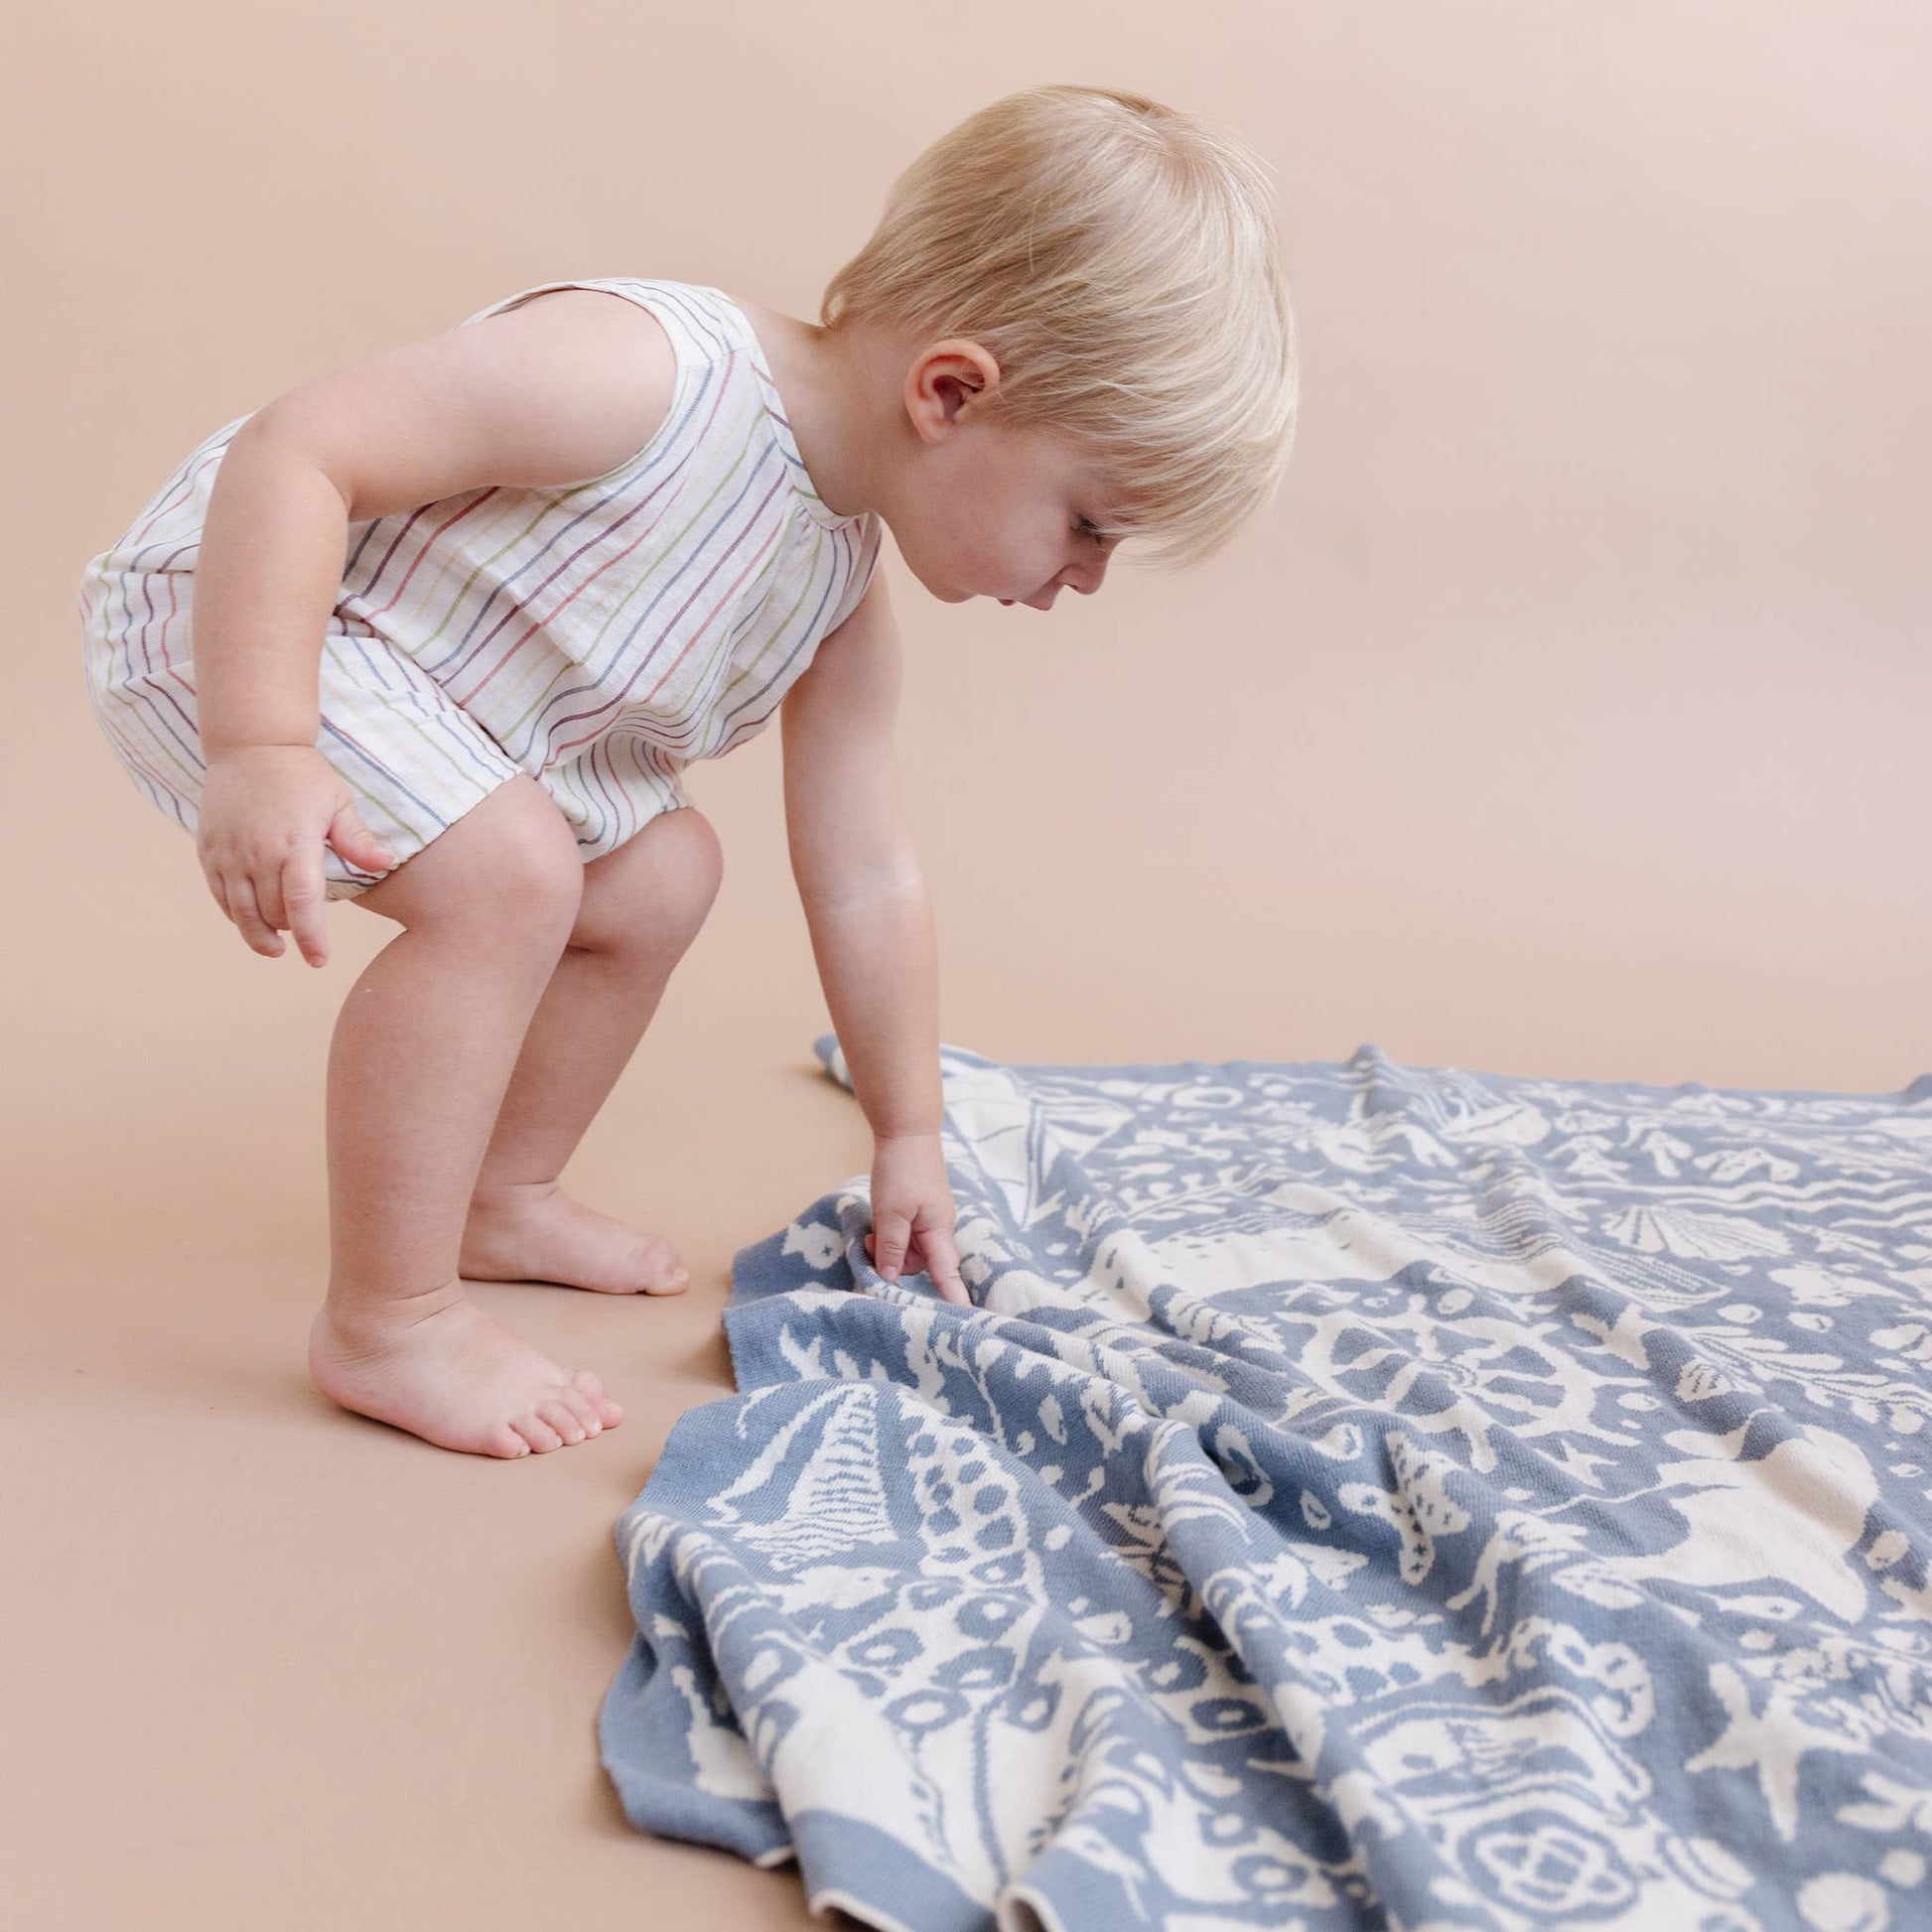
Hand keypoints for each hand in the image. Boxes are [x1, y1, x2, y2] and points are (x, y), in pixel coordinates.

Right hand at [196, 745, 396, 967]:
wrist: (250, 746)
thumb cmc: (302, 776)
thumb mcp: (337, 801)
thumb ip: (356, 838)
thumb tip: (385, 864)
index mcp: (294, 843)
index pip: (302, 902)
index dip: (310, 936)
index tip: (317, 960)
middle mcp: (256, 852)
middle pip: (273, 912)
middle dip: (291, 930)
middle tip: (305, 933)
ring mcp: (228, 852)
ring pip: (241, 911)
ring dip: (258, 934)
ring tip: (275, 947)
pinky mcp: (208, 850)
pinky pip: (220, 895)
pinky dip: (235, 914)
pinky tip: (250, 921)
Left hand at [863, 1132, 968, 1304]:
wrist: (907, 1131)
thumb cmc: (902, 1170)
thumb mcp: (891, 1212)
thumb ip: (892, 1246)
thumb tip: (891, 1278)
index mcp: (938, 1230)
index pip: (947, 1273)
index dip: (952, 1297)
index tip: (961, 1320)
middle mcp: (938, 1228)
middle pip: (918, 1264)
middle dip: (894, 1261)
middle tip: (872, 1242)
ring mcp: (929, 1218)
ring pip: (908, 1248)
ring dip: (888, 1245)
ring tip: (873, 1228)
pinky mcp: (919, 1209)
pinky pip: (904, 1233)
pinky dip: (890, 1232)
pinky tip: (879, 1219)